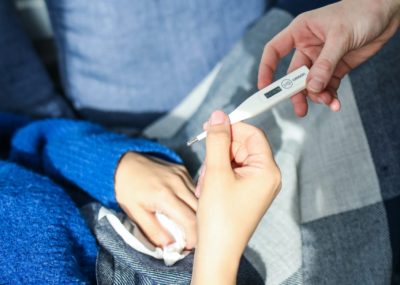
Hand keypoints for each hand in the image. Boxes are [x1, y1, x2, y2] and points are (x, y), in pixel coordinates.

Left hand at [115, 152, 197, 248]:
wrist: (123, 163)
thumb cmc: (127, 189)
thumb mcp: (135, 213)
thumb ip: (153, 231)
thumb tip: (170, 246)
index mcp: (164, 196)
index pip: (190, 220)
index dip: (193, 237)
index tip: (188, 246)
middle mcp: (177, 183)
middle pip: (200, 210)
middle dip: (198, 227)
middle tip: (190, 238)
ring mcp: (182, 174)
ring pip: (201, 199)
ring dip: (198, 213)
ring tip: (189, 224)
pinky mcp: (183, 170)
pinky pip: (195, 189)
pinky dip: (194, 201)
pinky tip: (186, 207)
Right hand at [191, 111, 280, 284]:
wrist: (217, 251)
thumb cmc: (220, 217)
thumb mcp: (216, 173)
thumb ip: (218, 140)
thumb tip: (219, 116)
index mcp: (267, 170)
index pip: (253, 134)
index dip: (232, 127)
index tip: (211, 127)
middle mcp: (266, 176)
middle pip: (243, 146)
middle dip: (221, 151)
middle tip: (206, 166)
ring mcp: (257, 185)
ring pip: (234, 158)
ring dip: (216, 165)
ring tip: (207, 184)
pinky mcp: (247, 192)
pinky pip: (232, 172)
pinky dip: (218, 175)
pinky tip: (209, 189)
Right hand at [259, 0, 399, 116]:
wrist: (387, 12)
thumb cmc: (361, 12)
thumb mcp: (341, 36)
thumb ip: (325, 63)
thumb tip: (311, 87)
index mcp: (300, 32)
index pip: (274, 51)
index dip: (266, 69)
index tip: (264, 88)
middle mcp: (307, 47)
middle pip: (294, 75)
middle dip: (296, 93)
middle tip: (300, 109)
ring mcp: (321, 60)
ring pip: (311, 84)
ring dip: (317, 96)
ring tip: (329, 101)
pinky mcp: (335, 68)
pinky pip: (327, 87)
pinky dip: (330, 96)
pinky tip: (335, 103)